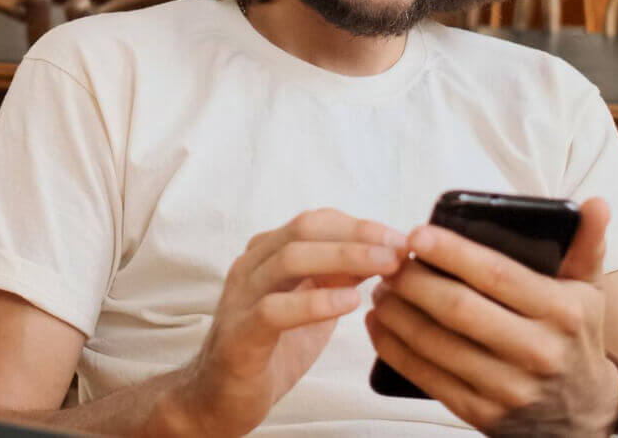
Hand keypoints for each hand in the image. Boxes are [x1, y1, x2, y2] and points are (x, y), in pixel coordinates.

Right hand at [154, 208, 405, 436]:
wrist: (217, 397)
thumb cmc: (269, 349)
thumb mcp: (310, 307)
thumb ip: (335, 279)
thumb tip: (380, 254)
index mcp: (267, 255)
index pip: (316, 221)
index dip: (360, 225)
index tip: (400, 238)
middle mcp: (251, 267)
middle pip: (305, 230)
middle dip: (358, 235)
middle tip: (399, 248)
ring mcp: (241, 297)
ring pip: (290, 260)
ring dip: (345, 258)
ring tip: (386, 268)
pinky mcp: (239, 335)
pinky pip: (274, 309)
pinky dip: (316, 302)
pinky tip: (350, 302)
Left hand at [365, 197, 617, 436]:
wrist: (587, 413)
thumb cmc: (574, 336)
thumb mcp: (589, 290)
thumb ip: (586, 244)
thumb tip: (596, 203)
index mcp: (562, 312)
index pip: (497, 275)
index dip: (452, 252)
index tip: (416, 234)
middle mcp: (538, 352)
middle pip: (459, 309)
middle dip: (414, 281)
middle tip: (389, 262)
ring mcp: (509, 388)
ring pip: (436, 344)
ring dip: (397, 313)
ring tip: (380, 288)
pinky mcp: (483, 414)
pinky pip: (427, 378)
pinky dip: (394, 348)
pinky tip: (379, 325)